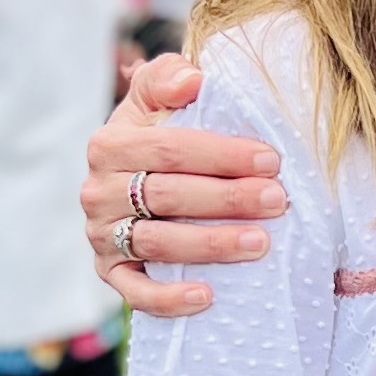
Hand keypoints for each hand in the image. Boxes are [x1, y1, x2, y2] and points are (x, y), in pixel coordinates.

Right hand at [82, 54, 288, 319]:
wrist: (133, 180)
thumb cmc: (158, 136)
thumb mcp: (156, 98)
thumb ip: (167, 78)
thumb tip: (191, 80)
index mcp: (108, 145)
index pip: (168, 149)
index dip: (221, 154)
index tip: (271, 160)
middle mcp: (97, 191)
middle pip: (167, 196)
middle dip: (227, 198)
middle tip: (278, 201)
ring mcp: (101, 235)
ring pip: (158, 243)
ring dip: (212, 245)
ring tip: (261, 243)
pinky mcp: (109, 272)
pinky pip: (135, 292)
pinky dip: (169, 298)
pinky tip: (208, 296)